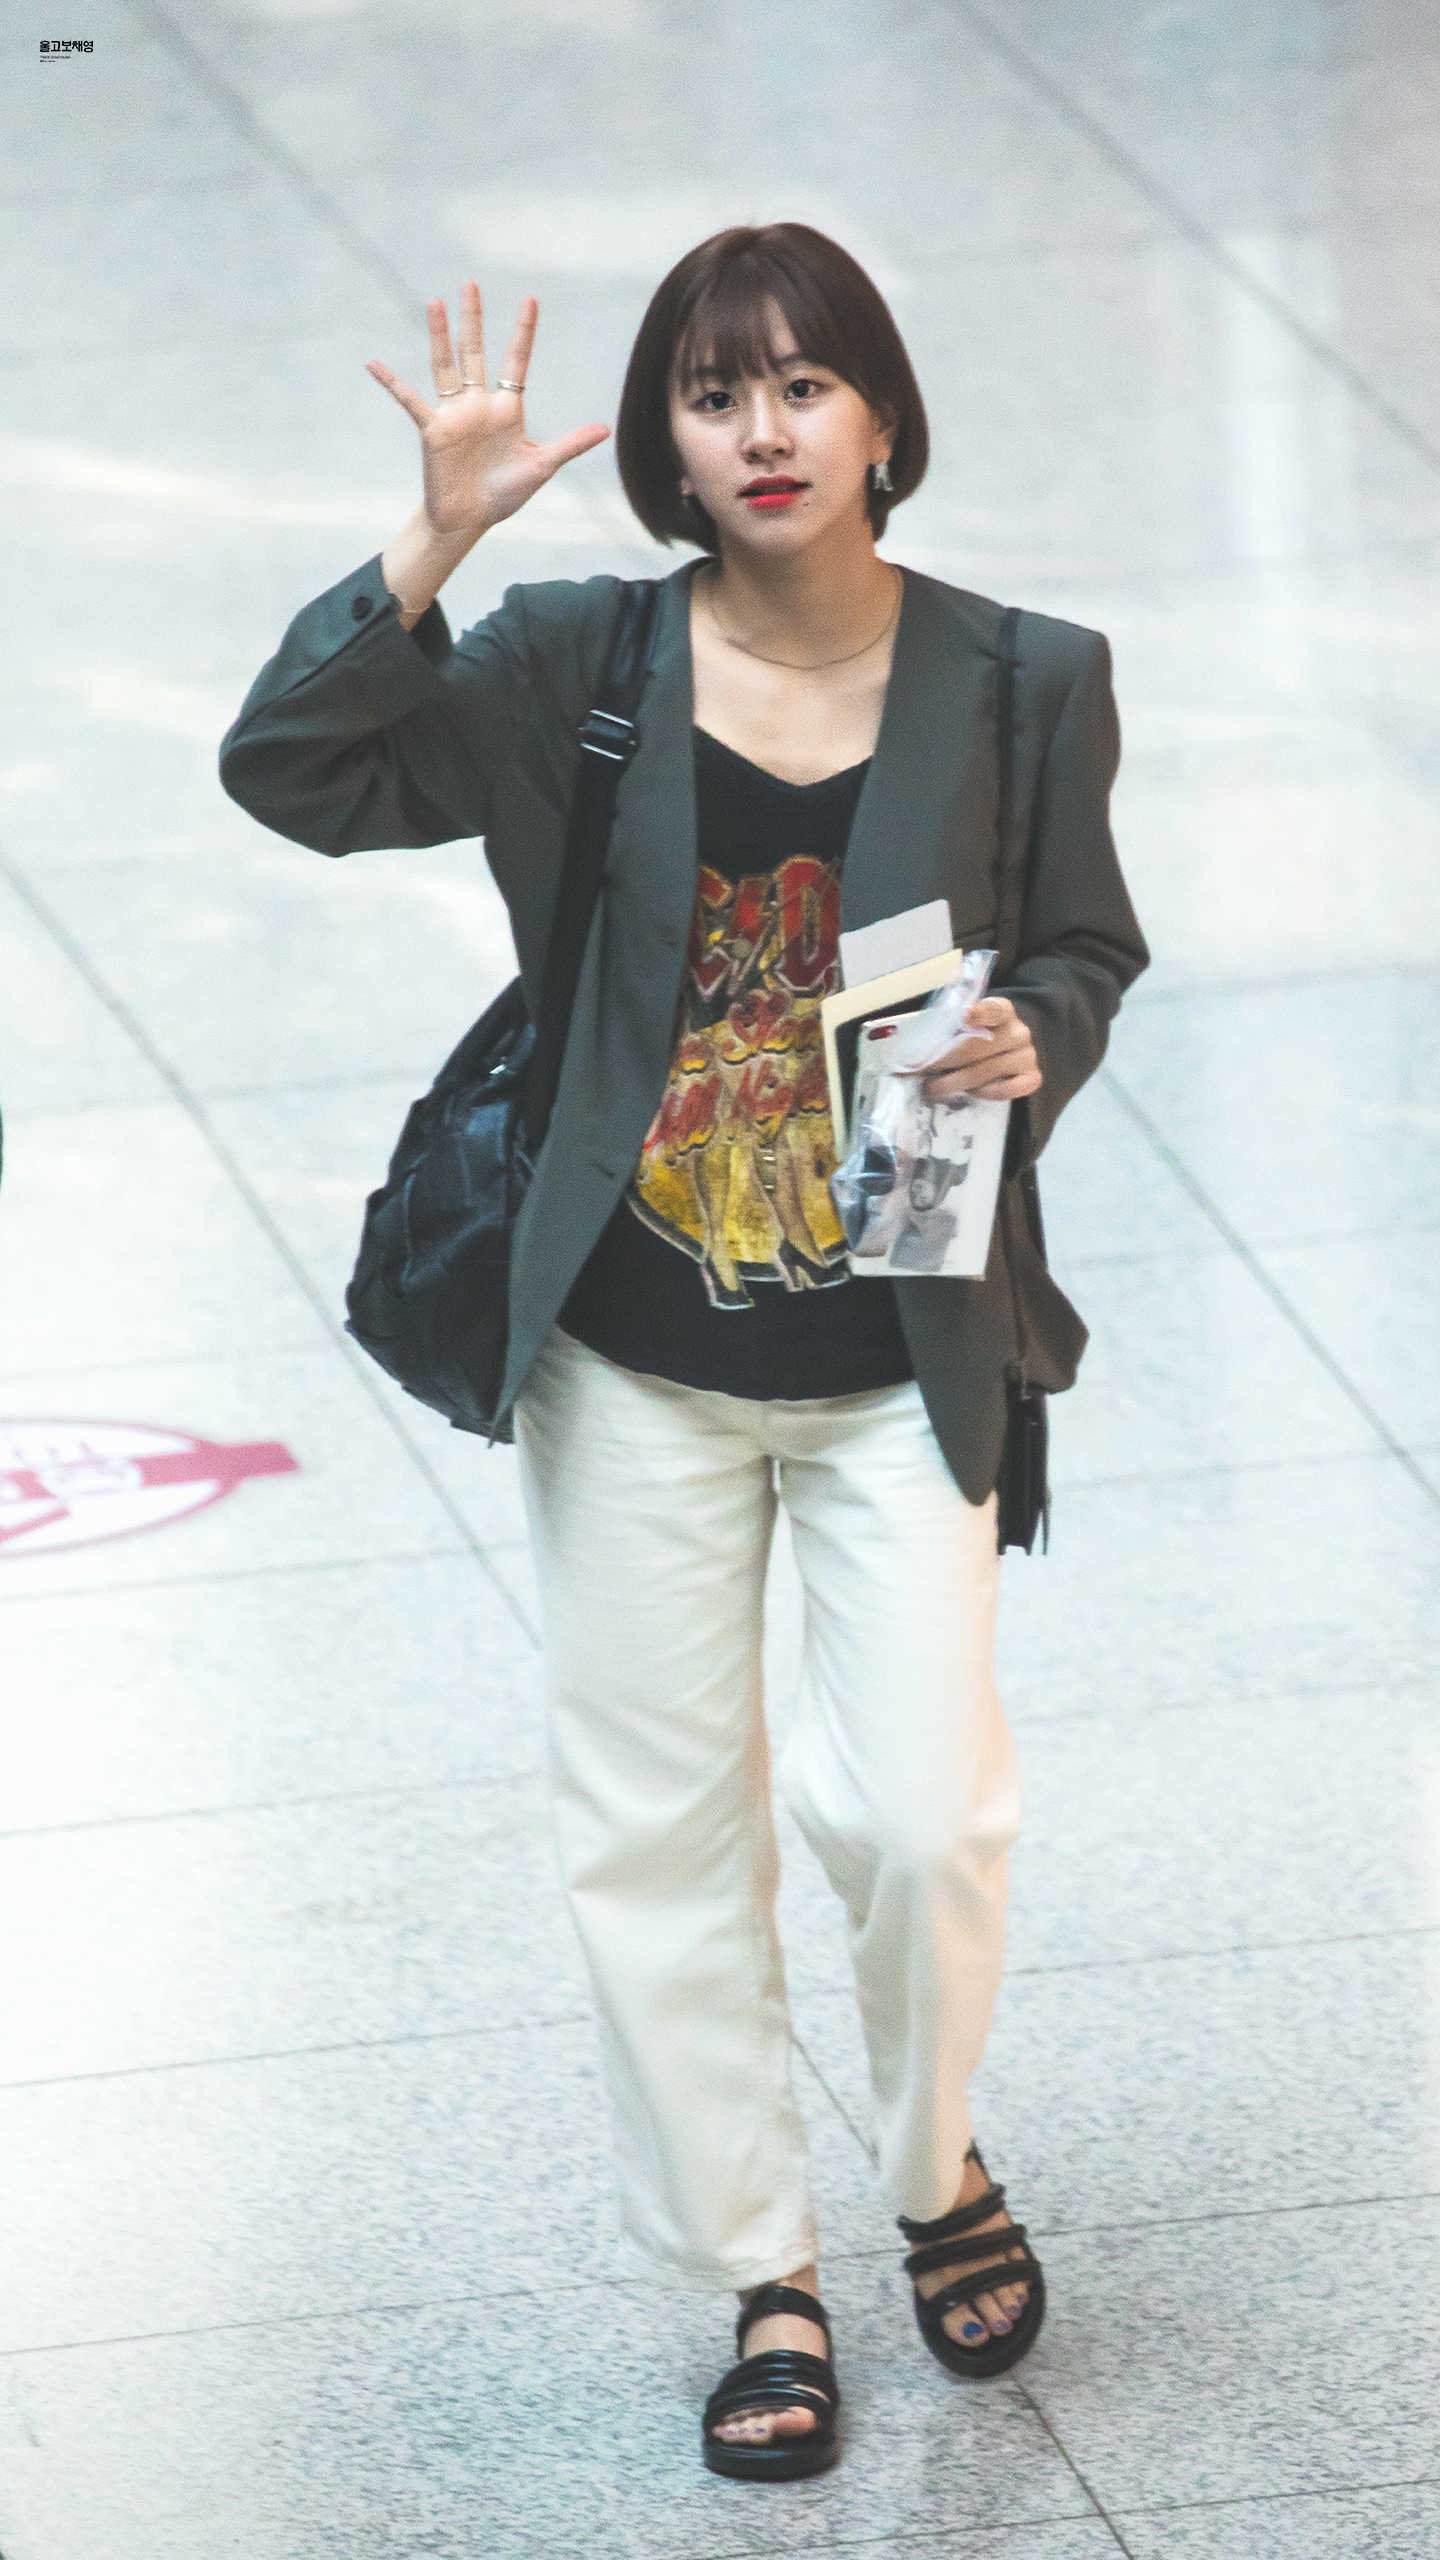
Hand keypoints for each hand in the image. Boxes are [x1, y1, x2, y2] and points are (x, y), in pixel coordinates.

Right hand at [368, 283, 609, 543]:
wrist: (470, 520)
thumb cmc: (505, 494)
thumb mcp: (542, 466)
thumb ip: (570, 445)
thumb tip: (606, 430)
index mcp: (507, 408)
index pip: (516, 361)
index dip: (523, 332)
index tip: (531, 300)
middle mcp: (478, 404)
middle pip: (475, 352)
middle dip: (473, 319)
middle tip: (470, 284)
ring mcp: (453, 414)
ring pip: (446, 366)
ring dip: (439, 336)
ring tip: (434, 303)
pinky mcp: (432, 430)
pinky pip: (409, 401)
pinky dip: (391, 384)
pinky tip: (373, 365)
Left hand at [915, 997, 1041, 1102]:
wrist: (1008, 1050)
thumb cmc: (980, 1037)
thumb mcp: (968, 1025)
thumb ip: (950, 1030)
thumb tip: (909, 1051)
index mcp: (1003, 1010)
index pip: (994, 1010)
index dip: (980, 1013)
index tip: (965, 1016)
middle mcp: (1019, 1031)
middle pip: (977, 1048)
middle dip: (944, 1060)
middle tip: (921, 1070)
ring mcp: (1028, 1055)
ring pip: (985, 1072)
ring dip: (954, 1082)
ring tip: (933, 1087)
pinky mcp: (1032, 1078)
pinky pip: (1004, 1091)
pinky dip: (981, 1093)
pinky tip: (966, 1092)